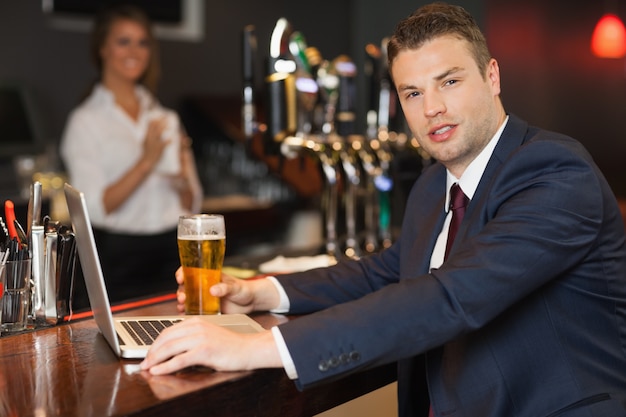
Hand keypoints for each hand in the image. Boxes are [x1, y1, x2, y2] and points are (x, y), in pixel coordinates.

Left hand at [139, 318, 280, 374]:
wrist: (248, 349)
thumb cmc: (229, 345)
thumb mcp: (207, 336)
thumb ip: (191, 338)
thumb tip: (171, 349)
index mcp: (196, 322)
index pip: (168, 331)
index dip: (155, 343)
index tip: (148, 353)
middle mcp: (197, 327)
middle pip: (166, 338)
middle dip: (151, 351)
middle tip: (144, 362)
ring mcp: (201, 338)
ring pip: (170, 348)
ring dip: (155, 359)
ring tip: (147, 367)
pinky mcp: (204, 351)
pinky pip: (179, 360)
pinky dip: (165, 367)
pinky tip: (158, 371)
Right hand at [142, 116, 169, 168]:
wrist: (146, 162)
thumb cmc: (147, 153)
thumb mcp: (145, 143)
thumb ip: (149, 136)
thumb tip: (152, 130)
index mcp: (146, 136)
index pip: (149, 125)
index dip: (154, 120)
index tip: (159, 115)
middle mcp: (149, 139)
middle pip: (155, 127)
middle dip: (160, 121)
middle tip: (166, 117)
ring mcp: (154, 143)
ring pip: (159, 133)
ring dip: (164, 128)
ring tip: (169, 125)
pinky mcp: (159, 149)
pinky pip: (164, 143)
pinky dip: (169, 140)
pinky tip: (172, 138)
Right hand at [175, 267, 280, 313]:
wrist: (250, 302)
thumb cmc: (243, 289)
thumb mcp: (235, 286)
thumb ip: (225, 287)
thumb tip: (214, 290)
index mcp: (209, 276)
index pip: (192, 270)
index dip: (183, 272)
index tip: (181, 277)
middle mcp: (204, 286)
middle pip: (186, 286)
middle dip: (181, 290)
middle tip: (182, 296)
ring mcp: (204, 297)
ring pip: (188, 298)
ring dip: (182, 302)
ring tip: (183, 305)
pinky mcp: (207, 309)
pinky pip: (193, 310)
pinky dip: (187, 312)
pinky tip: (185, 313)